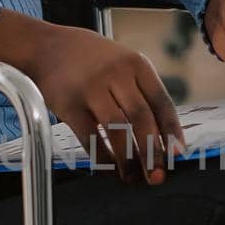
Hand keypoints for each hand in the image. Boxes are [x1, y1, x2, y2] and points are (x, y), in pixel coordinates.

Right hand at [0, 10, 183, 183]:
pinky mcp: (69, 104)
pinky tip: (108, 167)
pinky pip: (90, 137)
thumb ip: (141, 92)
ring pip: (118, 129)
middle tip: (157, 177)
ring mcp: (92, 88)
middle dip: (152, 152)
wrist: (47, 46)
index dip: (171, 132)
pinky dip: (101, 156)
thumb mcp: (122, 63)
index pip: (162, 103)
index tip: (178, 155)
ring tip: (132, 177)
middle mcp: (117, 74)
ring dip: (128, 158)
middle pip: (142, 118)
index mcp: (137, 65)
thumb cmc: (91, 60)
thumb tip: (161, 137)